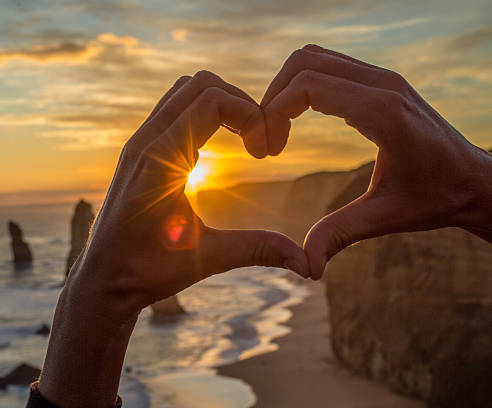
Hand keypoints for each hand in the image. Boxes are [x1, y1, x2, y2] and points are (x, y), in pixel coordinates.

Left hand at [38, 71, 307, 406]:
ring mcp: (139, 142)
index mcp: (159, 161)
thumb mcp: (206, 258)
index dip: (250, 114)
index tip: (266, 151)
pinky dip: (204, 112)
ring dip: (221, 103)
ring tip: (244, 138)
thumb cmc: (147, 272)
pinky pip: (174, 107)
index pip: (211, 101)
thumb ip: (256, 250)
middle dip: (240, 102)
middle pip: (200, 84)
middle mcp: (145, 142)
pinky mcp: (140, 148)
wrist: (102, 279)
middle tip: (260, 141)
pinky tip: (221, 146)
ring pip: (185, 90)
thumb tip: (306, 263)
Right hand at [260, 44, 491, 278]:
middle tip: (266, 141)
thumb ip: (340, 234)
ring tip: (277, 130)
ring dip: (286, 89)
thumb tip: (306, 267)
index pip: (309, 85)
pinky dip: (303, 85)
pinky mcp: (380, 81)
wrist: (475, 181)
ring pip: (313, 57)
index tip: (266, 150)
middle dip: (273, 98)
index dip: (274, 112)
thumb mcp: (384, 217)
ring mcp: (383, 77)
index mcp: (383, 113)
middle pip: (304, 62)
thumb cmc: (435, 198)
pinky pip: (329, 65)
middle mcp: (383, 84)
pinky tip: (299, 120)